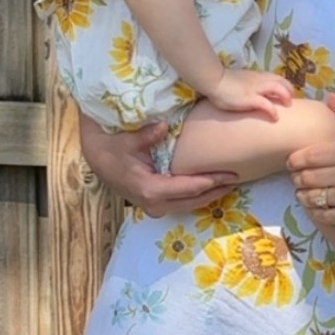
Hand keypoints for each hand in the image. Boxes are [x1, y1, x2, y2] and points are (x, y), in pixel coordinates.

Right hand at [78, 116, 236, 216]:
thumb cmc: (111, 147)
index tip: (230, 174)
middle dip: (216, 191)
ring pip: (189, 205)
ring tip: (230, 184)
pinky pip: (182, 202)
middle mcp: (155, 203)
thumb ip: (147, 135)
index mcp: (150, 189)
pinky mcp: (156, 204)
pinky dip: (198, 195)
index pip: (188, 188)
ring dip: (210, 195)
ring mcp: (155, 206)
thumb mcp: (127, 140)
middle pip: (194, 201)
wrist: (96, 158)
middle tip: (237, 179)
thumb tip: (163, 127)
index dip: (211, 181)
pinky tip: (212, 187)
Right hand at [208, 66, 294, 120]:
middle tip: (291, 101)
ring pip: (278, 88)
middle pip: (281, 81)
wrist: (213, 80)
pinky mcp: (250, 98)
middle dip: (289, 90)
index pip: (276, 77)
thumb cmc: (222, 82)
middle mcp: (259, 80)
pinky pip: (266, 104)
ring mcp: (255, 89)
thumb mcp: (240, 80)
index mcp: (256, 76)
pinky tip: (275, 117)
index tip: (287, 93)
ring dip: (286, 96)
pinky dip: (273, 110)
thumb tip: (252, 90)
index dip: (284, 84)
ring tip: (288, 105)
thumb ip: (248, 83)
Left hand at [287, 94, 334, 225]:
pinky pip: (324, 215)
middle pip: (309, 177)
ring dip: (302, 195)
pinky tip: (314, 204)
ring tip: (302, 191)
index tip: (292, 162)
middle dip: (296, 178)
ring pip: (314, 197)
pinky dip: (314, 211)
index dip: (295, 160)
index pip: (312, 155)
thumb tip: (329, 97)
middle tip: (296, 177)